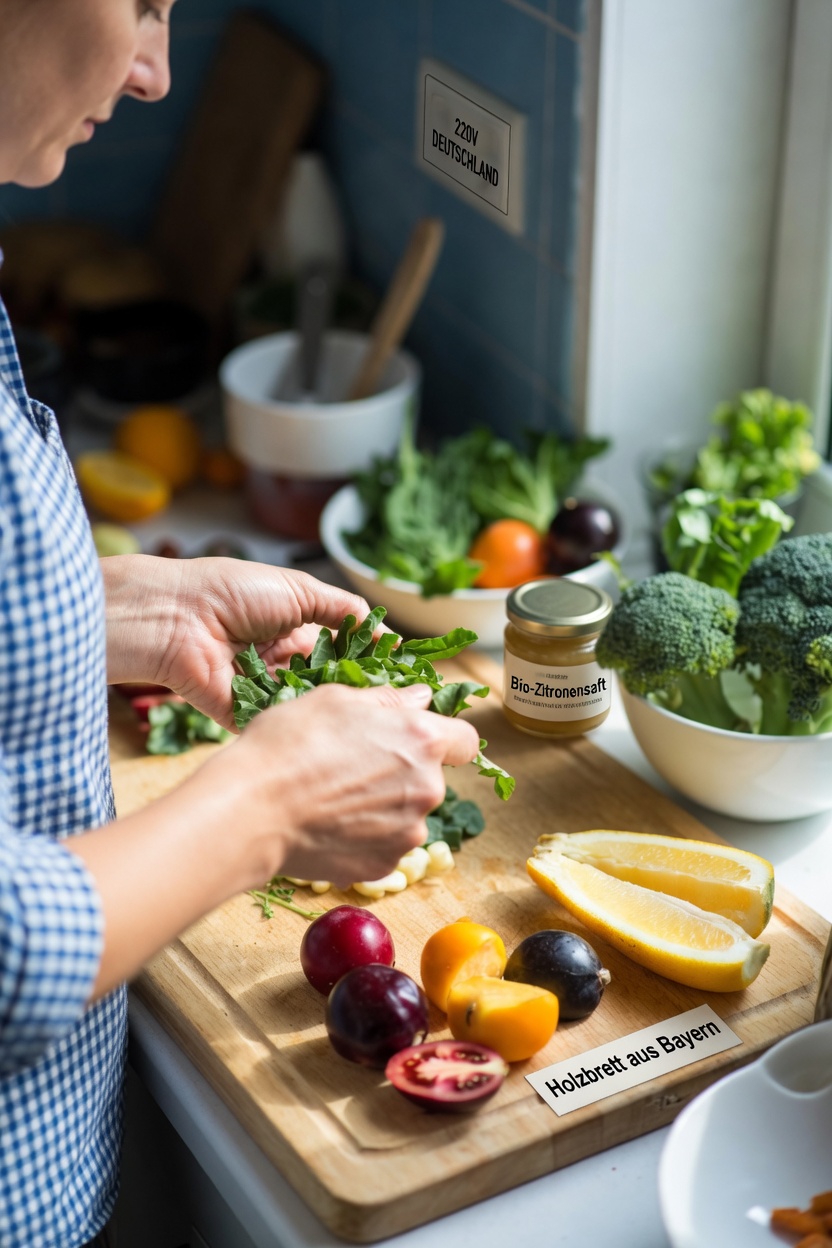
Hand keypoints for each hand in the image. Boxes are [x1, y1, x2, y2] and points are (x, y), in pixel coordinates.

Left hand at [103, 554, 376, 727]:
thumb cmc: (232, 591)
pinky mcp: (244, 716)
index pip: (344, 652)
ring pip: (310, 707)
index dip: (372, 664)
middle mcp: (283, 663)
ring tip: (371, 717)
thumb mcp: (299, 590)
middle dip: (359, 692)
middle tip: (397, 704)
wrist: (176, 615)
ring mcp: (264, 692)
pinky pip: (280, 724)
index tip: (407, 676)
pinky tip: (334, 728)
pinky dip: (301, 725)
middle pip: (330, 684)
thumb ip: (343, 610)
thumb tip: (385, 632)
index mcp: (295, 630)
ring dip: (334, 710)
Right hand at [215, 680, 480, 886]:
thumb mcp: (336, 699)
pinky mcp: (383, 866)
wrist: (251, 810)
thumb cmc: (289, 745)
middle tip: (352, 766)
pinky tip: (329, 825)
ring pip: (406, 814)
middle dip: (401, 771)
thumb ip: (389, 700)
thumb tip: (422, 698)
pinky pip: (384, 845)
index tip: (415, 739)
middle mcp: (427, 789)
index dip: (443, 737)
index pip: (465, 740)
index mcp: (421, 740)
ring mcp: (407, 833)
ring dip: (383, 806)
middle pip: (430, 778)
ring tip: (334, 797)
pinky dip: (365, 836)